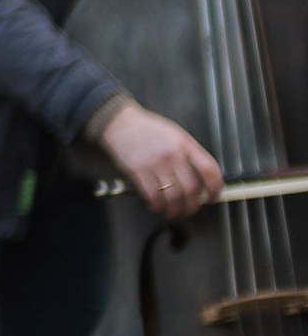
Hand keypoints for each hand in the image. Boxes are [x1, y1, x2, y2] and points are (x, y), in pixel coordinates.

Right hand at [99, 103, 222, 218]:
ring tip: (173, 212)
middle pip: (192, 190)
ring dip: (175, 210)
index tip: (213, 197)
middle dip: (193, 206)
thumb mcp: (175, 135)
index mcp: (186, 145)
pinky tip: (157, 206)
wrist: (120, 123)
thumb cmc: (148, 129)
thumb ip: (189, 154)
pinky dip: (157, 206)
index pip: (209, 170)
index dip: (215, 188)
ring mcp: (156, 164)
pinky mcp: (139, 172)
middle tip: (190, 210)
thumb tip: (201, 179)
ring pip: (173, 197)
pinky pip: (153, 196)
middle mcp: (173, 156)